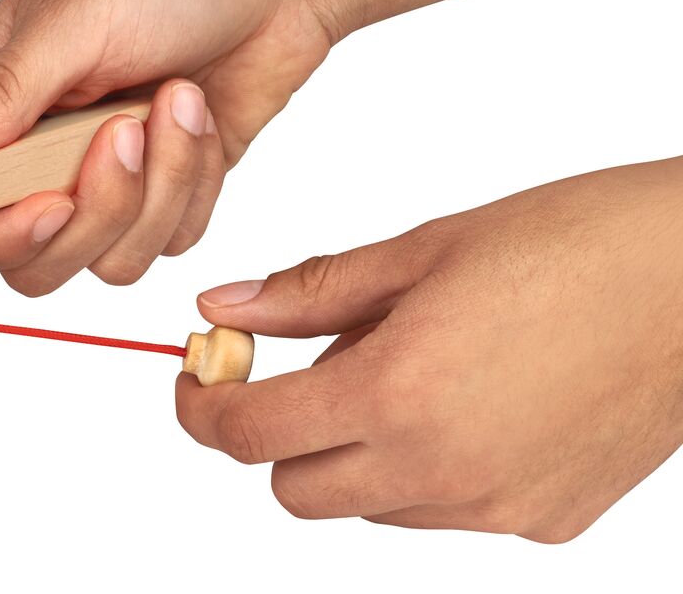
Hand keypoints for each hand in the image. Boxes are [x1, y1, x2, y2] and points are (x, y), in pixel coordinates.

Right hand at [0, 0, 335, 294]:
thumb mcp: (76, 18)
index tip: (53, 201)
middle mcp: (37, 154)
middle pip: (33, 258)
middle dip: (97, 208)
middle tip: (126, 129)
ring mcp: (104, 179)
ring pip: (110, 259)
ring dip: (158, 188)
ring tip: (178, 102)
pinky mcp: (165, 193)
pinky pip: (170, 241)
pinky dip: (195, 186)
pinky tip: (203, 117)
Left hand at [177, 158, 682, 541]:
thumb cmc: (567, 240)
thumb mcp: (421, 250)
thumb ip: (311, 292)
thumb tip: (222, 308)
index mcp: (399, 393)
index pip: (253, 437)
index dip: (203, 412)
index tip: (194, 381)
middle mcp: (443, 470)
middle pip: (297, 489)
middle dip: (274, 434)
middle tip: (295, 365)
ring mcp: (498, 508)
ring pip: (369, 506)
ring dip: (351, 450)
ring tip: (400, 365)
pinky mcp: (547, 521)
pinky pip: (443, 512)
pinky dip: (420, 466)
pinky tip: (461, 398)